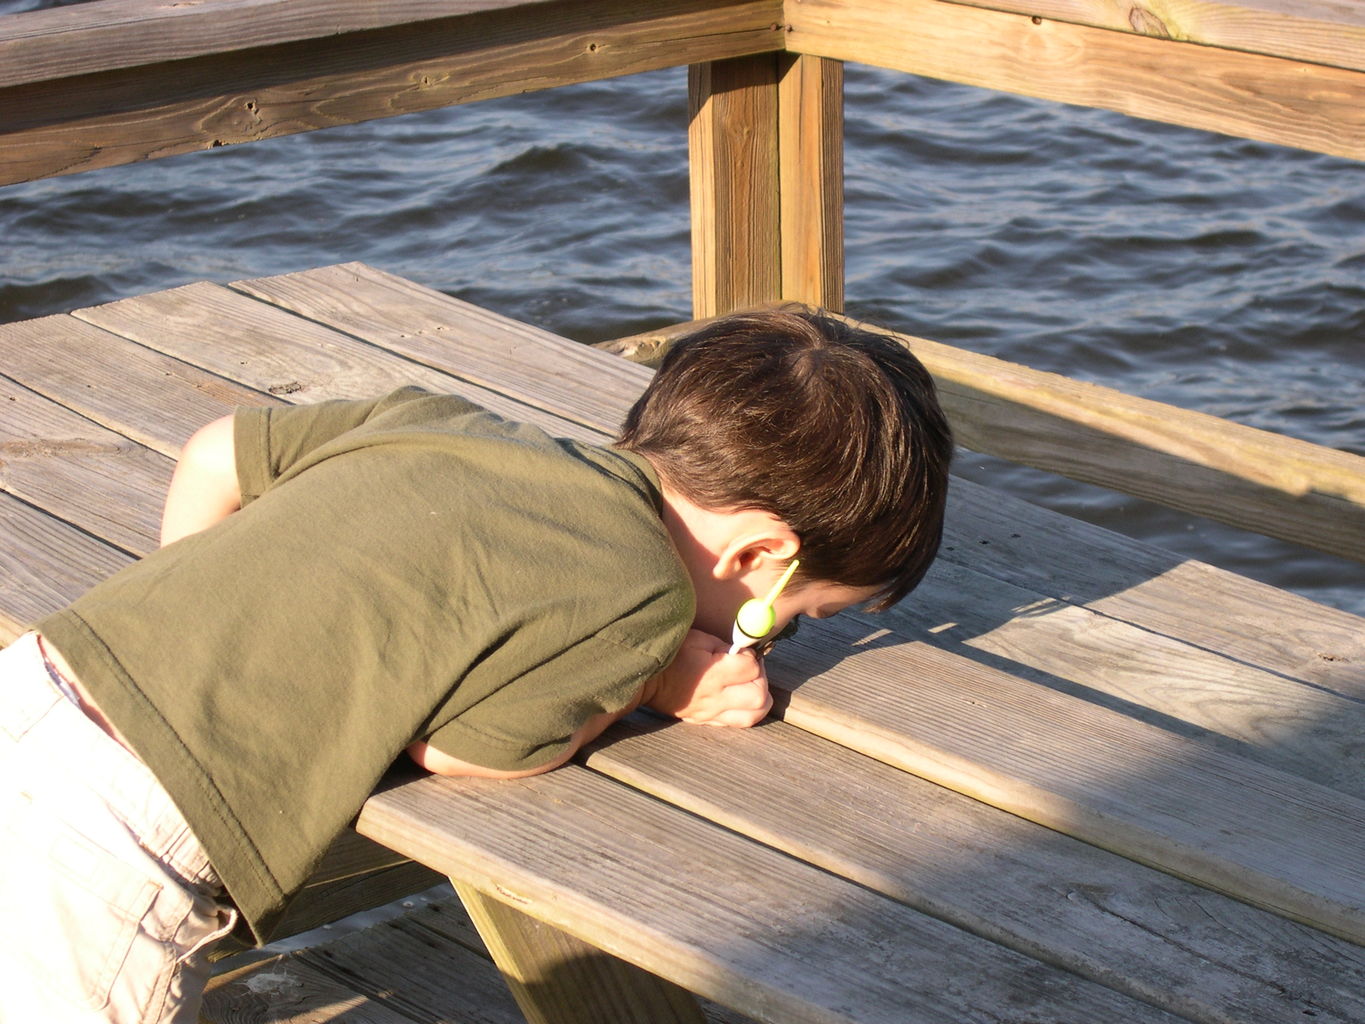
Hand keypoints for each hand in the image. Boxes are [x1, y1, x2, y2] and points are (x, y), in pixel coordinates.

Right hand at [644, 628, 771, 727]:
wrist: (645, 681)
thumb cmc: (670, 655)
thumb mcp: (697, 639)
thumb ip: (725, 646)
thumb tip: (747, 651)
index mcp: (713, 674)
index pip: (751, 667)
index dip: (752, 656)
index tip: (743, 651)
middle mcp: (715, 698)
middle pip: (759, 696)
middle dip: (761, 679)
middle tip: (749, 671)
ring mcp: (712, 713)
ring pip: (754, 716)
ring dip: (758, 699)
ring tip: (747, 686)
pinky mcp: (708, 721)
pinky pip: (738, 722)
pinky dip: (745, 709)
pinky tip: (736, 696)